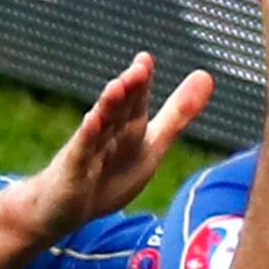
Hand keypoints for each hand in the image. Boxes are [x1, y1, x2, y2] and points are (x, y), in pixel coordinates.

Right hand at [16, 53, 213, 241]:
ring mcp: (86, 153)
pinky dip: (86, 141)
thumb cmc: (108, 174)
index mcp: (127, 129)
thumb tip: (206, 74)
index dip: (141, 82)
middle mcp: (106, 135)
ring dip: (108, 108)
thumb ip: (177, 114)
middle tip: (140, 68)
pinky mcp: (72, 174)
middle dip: (130, 90)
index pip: (135, 103)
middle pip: (120, 111)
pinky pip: (81, 157)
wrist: (61, 208)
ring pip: (99, 128)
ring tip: (116, 88)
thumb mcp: (150, 145)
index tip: (145, 59)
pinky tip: (91, 124)